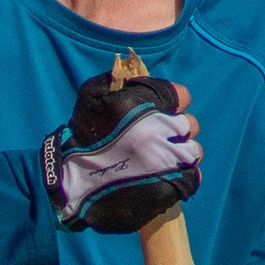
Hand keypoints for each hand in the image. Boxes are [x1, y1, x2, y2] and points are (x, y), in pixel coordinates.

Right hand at [41, 74, 200, 232]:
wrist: (71, 185)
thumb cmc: (80, 138)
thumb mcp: (92, 95)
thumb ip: (117, 80)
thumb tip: (133, 75)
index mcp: (145, 109)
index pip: (180, 95)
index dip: (170, 102)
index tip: (158, 111)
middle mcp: (160, 135)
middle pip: (189, 125)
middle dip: (176, 129)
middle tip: (158, 139)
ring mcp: (167, 164)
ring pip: (193, 152)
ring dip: (181, 153)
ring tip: (164, 158)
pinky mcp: (168, 190)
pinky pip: (192, 178)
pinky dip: (184, 175)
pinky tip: (169, 176)